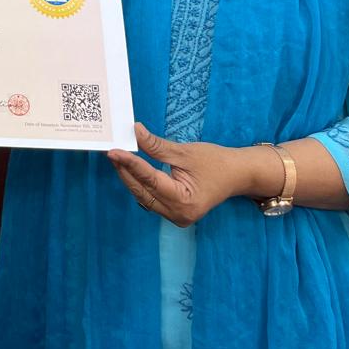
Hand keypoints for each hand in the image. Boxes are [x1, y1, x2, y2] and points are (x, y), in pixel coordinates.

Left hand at [107, 123, 250, 226]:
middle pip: (143, 191)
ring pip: (144, 196)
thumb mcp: (184, 152)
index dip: (130, 164)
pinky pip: (150, 198)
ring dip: (130, 177)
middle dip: (126, 171)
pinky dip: (140, 184)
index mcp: (184, 200)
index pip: (150, 180)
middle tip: (111, 152)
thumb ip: (157, 146)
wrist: (237, 175)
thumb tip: (135, 132)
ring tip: (117, 158)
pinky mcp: (174, 213)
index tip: (113, 151)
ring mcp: (176, 217)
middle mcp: (178, 214)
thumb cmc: (215, 162)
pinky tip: (130, 169)